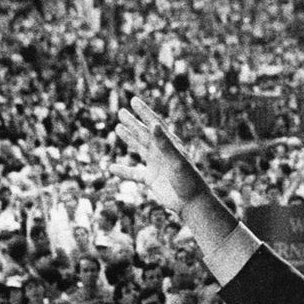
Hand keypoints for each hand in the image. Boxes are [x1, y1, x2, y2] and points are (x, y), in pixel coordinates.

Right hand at [110, 98, 209, 212]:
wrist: (192, 203)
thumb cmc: (188, 180)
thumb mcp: (176, 160)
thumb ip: (164, 143)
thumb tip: (154, 124)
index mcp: (169, 145)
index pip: (154, 124)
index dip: (144, 112)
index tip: (134, 100)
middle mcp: (161, 152)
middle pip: (144, 134)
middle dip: (133, 123)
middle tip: (121, 111)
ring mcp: (156, 165)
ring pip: (139, 148)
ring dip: (129, 138)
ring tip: (118, 128)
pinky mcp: (151, 179)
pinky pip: (134, 173)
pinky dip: (123, 171)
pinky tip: (112, 168)